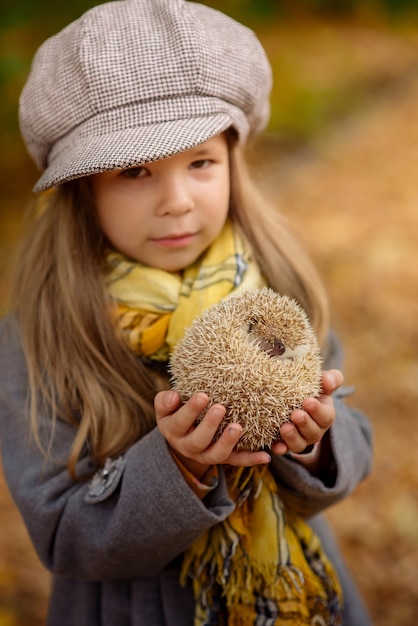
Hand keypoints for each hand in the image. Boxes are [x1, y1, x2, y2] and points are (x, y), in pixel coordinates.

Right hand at [154, 390, 270, 478]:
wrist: (184, 435)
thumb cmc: (176, 412)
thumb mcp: (166, 407)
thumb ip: (165, 401)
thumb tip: (174, 396)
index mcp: (173, 431)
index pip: (179, 422)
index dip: (190, 410)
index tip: (203, 395)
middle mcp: (189, 447)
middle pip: (198, 441)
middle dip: (210, 425)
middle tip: (221, 408)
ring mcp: (207, 455)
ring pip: (217, 455)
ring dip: (228, 442)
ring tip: (238, 427)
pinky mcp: (224, 459)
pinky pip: (237, 461)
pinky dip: (251, 459)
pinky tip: (265, 456)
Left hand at [271, 369, 343, 455]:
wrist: (290, 395)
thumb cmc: (309, 388)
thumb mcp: (321, 382)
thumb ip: (331, 378)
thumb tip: (328, 379)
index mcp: (325, 416)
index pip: (326, 416)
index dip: (317, 410)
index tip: (308, 401)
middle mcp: (314, 431)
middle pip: (313, 433)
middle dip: (305, 423)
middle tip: (296, 414)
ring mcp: (300, 439)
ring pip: (299, 444)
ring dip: (293, 437)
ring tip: (285, 428)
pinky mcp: (285, 443)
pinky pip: (284, 449)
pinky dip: (280, 448)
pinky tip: (276, 446)